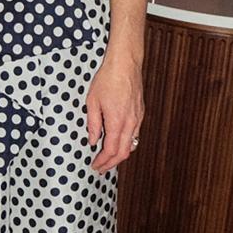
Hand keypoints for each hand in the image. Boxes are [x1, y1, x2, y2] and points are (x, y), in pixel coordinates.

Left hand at [86, 53, 143, 172]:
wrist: (125, 64)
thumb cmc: (107, 79)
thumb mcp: (92, 102)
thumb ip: (93, 124)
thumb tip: (92, 140)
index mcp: (117, 121)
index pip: (111, 150)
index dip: (102, 161)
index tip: (95, 165)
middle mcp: (130, 123)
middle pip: (123, 152)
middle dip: (111, 163)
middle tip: (100, 168)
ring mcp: (137, 118)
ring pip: (131, 145)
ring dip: (120, 155)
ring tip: (108, 159)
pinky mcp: (140, 113)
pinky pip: (135, 134)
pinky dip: (127, 144)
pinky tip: (118, 143)